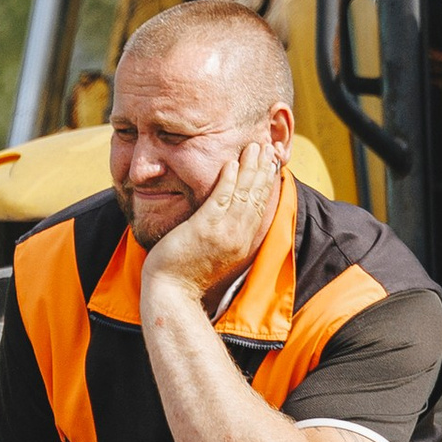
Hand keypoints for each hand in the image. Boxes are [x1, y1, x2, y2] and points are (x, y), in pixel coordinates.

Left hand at [140, 137, 281, 301]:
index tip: (270, 164)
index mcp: (242, 243)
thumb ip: (225, 236)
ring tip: (254, 147)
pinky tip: (231, 164)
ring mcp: (223, 233)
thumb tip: (228, 221)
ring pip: (243, 194)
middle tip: (268, 147)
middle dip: (263, 170)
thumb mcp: (214, 254)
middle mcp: (238, 237)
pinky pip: (220, 199)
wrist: (172, 294)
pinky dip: (228, 180)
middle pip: (257, 197)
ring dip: (250, 168)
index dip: (267, 183)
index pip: (260, 207)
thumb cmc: (186, 275)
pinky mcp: (204, 229)